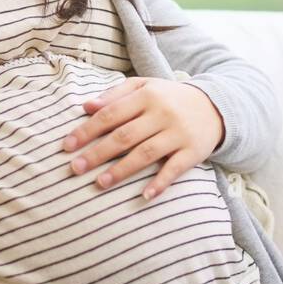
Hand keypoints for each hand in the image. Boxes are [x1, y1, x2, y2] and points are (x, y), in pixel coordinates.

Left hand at [62, 77, 226, 201]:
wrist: (215, 106)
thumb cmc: (170, 98)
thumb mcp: (145, 87)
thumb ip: (115, 95)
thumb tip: (86, 107)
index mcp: (146, 96)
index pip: (110, 114)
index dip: (87, 130)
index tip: (66, 146)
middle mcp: (162, 114)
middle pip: (124, 136)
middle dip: (97, 153)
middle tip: (75, 169)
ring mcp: (178, 133)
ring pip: (146, 153)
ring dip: (122, 170)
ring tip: (99, 184)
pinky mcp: (193, 151)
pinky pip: (175, 169)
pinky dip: (160, 183)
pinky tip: (144, 196)